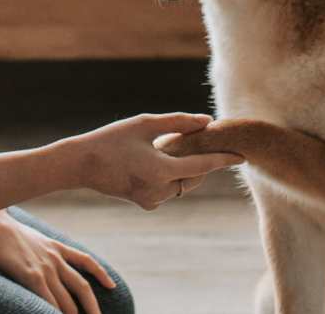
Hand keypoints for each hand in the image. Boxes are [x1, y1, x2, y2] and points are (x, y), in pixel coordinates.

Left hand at [0, 210, 115, 313]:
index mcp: (30, 277)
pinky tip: (110, 286)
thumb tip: (14, 306)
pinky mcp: (57, 247)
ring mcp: (54, 256)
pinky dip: (98, 272)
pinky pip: (82, 259)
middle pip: (68, 303)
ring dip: (92, 305)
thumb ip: (6, 292)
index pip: (52, 308)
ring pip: (81, 285)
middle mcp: (47, 267)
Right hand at [71, 112, 241, 209]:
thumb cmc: (111, 139)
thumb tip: (206, 122)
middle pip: (194, 177)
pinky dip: (169, 176)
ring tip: (164, 147)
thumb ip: (178, 122)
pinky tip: (152, 161)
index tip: (243, 155)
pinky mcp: (145, 203)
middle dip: (197, 160)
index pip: (202, 166)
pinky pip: (168, 190)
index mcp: (160, 169)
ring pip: (182, 184)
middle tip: (192, 140)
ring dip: (182, 168)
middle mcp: (158, 189)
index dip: (223, 159)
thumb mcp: (144, 124)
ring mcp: (151, 199)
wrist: (81, 164)